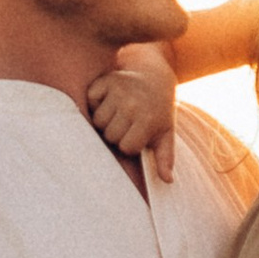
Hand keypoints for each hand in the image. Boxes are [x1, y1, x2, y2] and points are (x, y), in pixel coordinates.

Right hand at [83, 60, 175, 180]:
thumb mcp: (166, 133)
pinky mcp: (107, 80)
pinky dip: (95, 101)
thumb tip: (168, 181)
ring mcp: (119, 90)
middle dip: (116, 133)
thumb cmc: (159, 110)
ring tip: (118, 111)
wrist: (155, 76)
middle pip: (110, 135)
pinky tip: (109, 98)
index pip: (126, 147)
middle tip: (127, 122)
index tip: (137, 134)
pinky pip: (90, 100)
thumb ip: (165, 158)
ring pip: (98, 121)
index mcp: (148, 119)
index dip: (130, 144)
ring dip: (105, 120)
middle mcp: (133, 104)